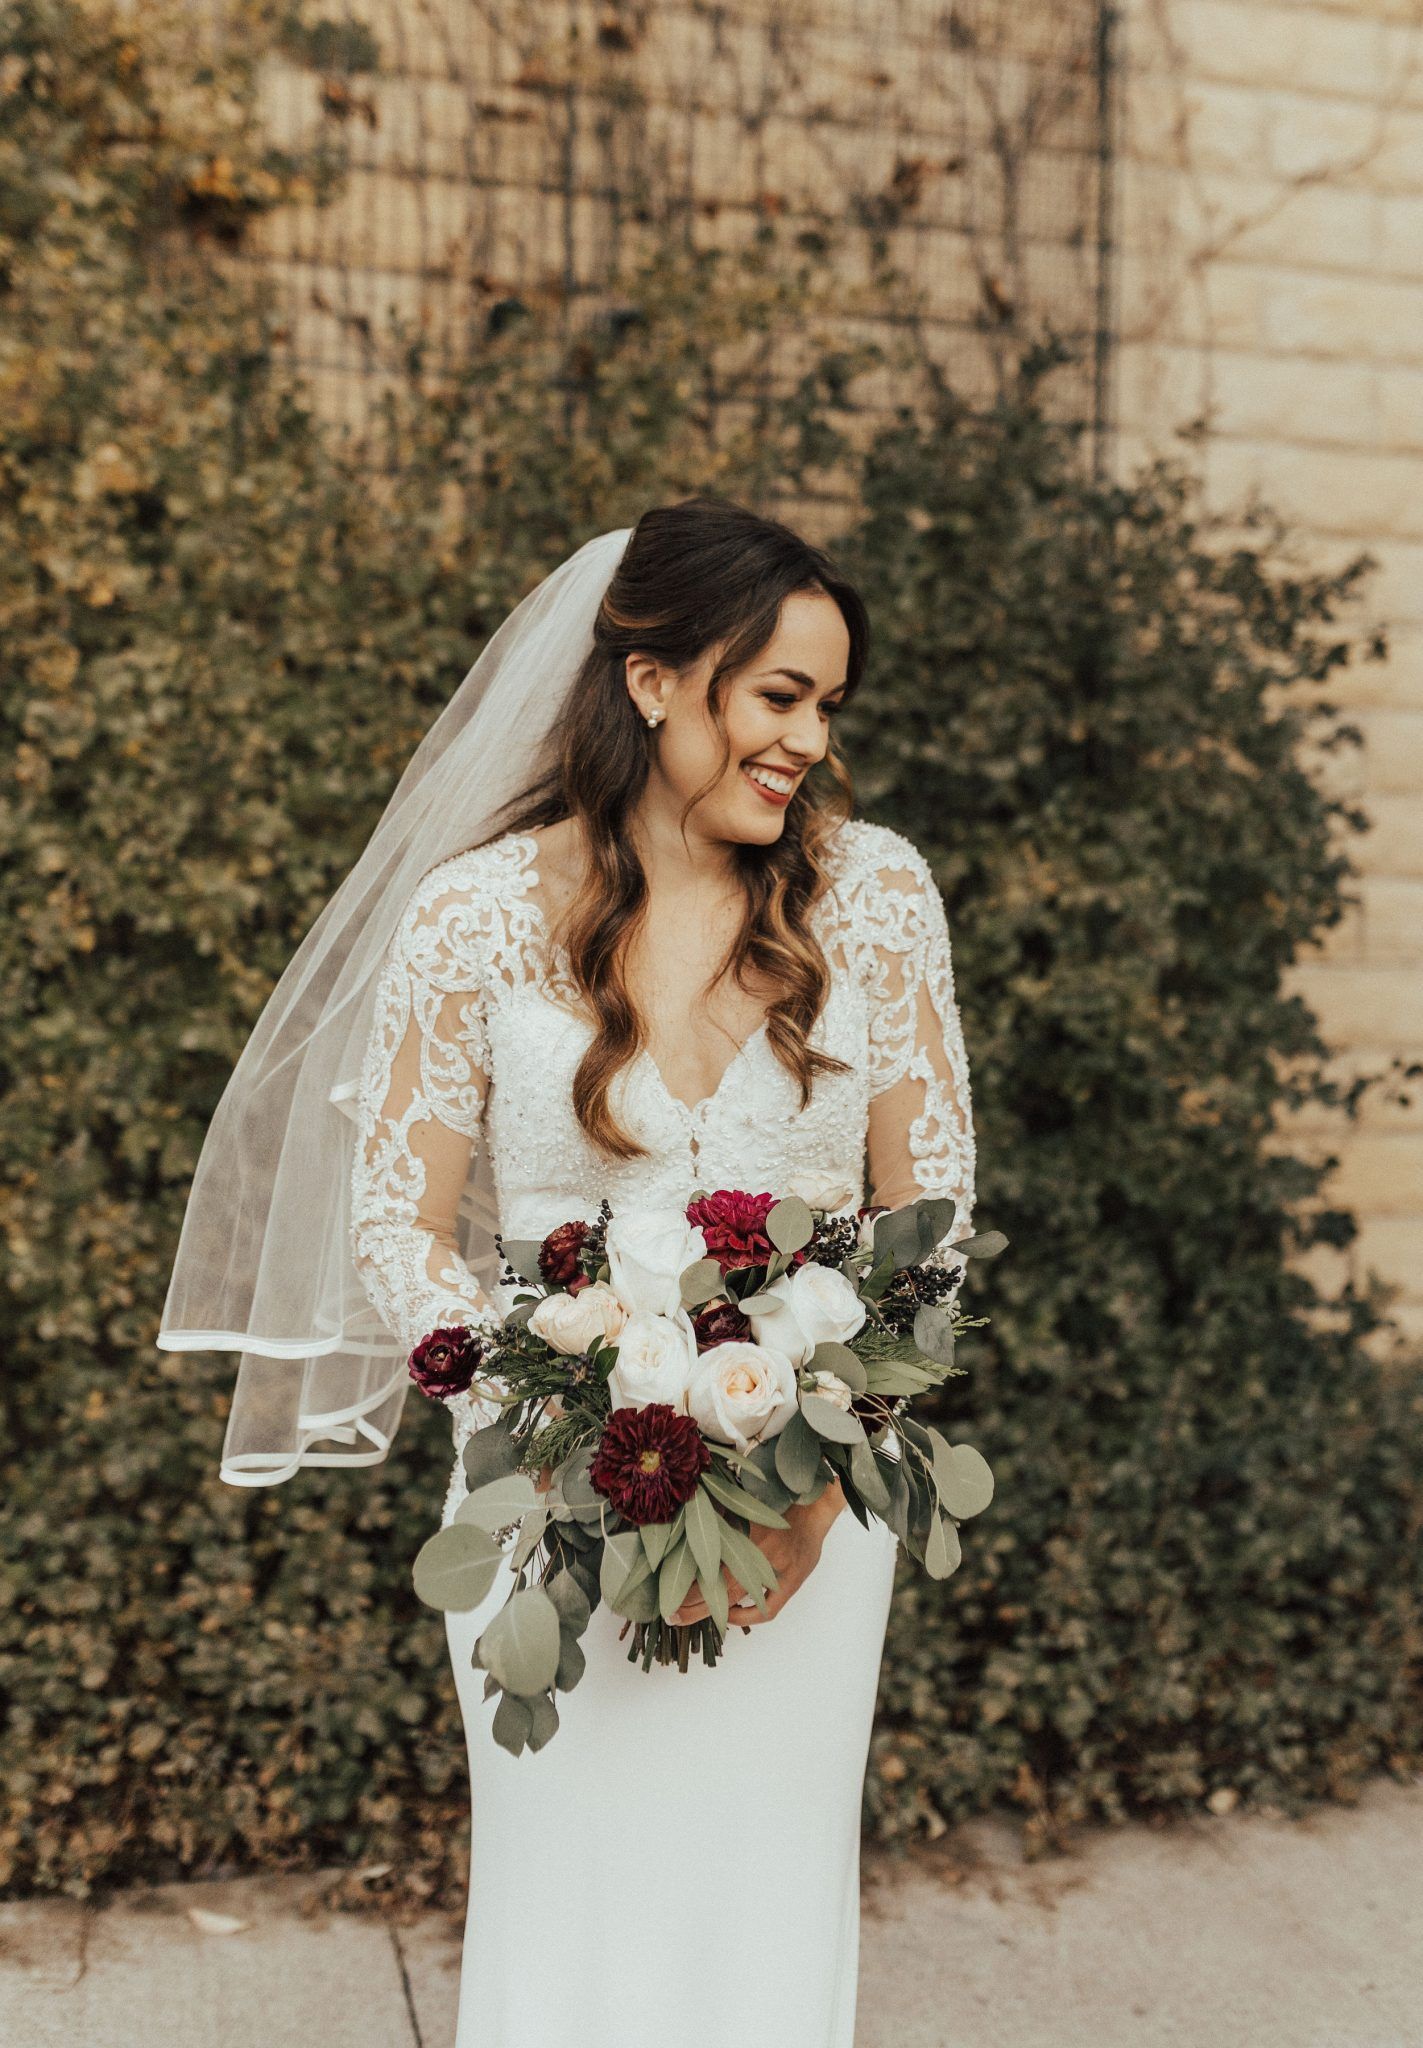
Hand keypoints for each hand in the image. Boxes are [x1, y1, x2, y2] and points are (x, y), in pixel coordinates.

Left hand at [670, 1477, 845, 1629]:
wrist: (814, 1506)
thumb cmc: (777, 1501)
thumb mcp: (745, 1502)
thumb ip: (720, 1515)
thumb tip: (686, 1518)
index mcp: (745, 1532)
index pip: (707, 1565)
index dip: (685, 1583)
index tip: (667, 1591)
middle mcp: (760, 1553)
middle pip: (718, 1586)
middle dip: (690, 1604)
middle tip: (670, 1615)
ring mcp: (777, 1570)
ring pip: (736, 1598)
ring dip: (710, 1611)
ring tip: (686, 1618)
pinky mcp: (792, 1583)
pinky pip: (767, 1610)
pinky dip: (746, 1616)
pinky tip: (729, 1616)